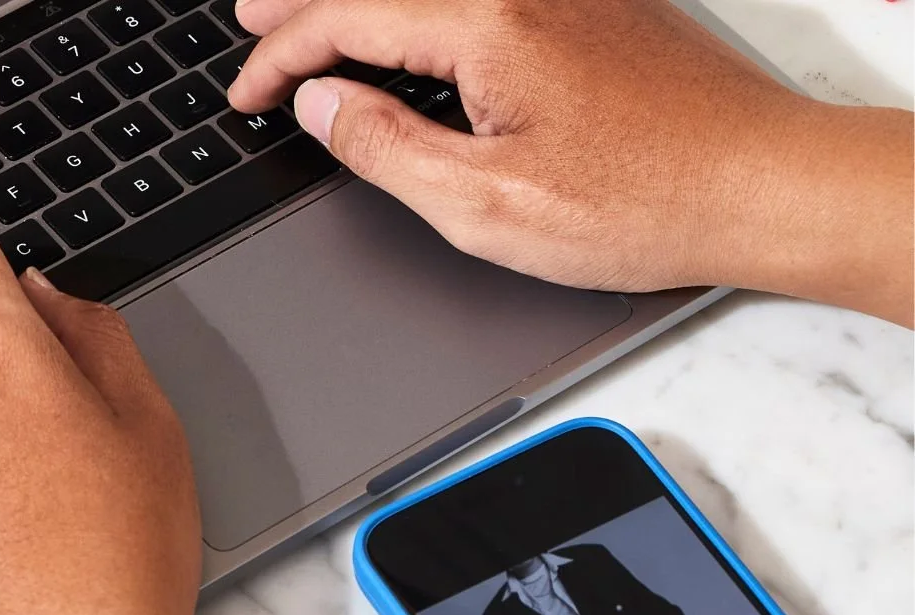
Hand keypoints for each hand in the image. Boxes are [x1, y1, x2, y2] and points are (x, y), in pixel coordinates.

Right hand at [228, 0, 913, 318]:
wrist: (755, 185)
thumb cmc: (633, 206)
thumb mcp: (484, 205)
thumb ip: (388, 149)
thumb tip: (323, 106)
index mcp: (486, 26)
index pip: (348, 20)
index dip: (282, 56)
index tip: (246, 96)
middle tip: (251, 15)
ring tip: (319, 17)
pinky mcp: (594, 8)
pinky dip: (424, 4)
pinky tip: (415, 27)